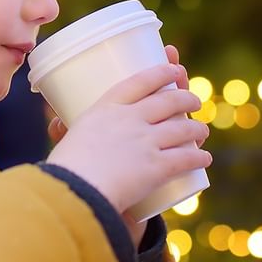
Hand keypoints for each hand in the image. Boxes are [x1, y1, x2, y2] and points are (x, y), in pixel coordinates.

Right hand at [46, 45, 210, 242]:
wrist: (73, 195)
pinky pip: (186, 159)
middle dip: (186, 98)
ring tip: (202, 131)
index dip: (162, 71)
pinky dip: (199, 158)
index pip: (141, 81)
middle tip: (194, 101)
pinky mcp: (157, 167)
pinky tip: (205, 159)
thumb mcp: (64, 141)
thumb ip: (62, 131)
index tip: (175, 67)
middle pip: (168, 102)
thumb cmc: (63, 168)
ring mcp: (146, 142)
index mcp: (107, 108)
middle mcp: (131, 119)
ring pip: (183, 129)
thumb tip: (56, 124)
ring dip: (197, 129)